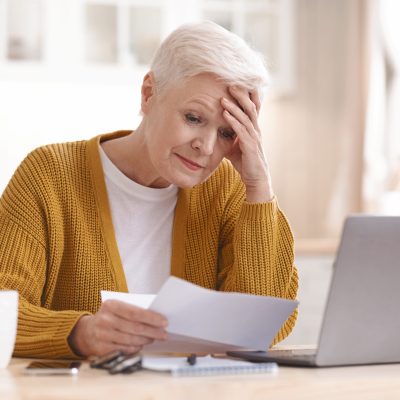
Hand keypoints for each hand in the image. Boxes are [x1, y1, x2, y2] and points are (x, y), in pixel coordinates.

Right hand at [68, 300, 167, 356]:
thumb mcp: (117, 307)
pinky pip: (124, 349)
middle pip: (135, 327)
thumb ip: (132, 309)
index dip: (151, 318)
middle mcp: (105, 319)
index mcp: (111, 305)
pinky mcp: (101, 348)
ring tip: (154, 338)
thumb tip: (155, 317)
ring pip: (131, 339)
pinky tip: (142, 345)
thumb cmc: (108, 317)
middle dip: (153, 331)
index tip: (164, 321)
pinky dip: (135, 347)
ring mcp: (102, 335)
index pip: (135, 312)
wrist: (85, 331)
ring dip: (146, 340)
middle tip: (164, 333)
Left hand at [221, 86, 273, 202]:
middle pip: (250, 108)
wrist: (255, 179)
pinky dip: (233, 121)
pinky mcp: (250, 147)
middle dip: (241, 95)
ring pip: (246, 118)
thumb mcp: (234, 147)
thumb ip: (228, 137)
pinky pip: (241, 131)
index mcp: (253, 129)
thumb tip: (215, 131)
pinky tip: (225, 114)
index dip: (247, 95)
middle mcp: (256, 130)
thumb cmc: (245, 163)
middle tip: (230, 83)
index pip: (252, 108)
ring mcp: (254, 138)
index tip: (237, 83)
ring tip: (224, 97)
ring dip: (234, 107)